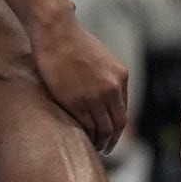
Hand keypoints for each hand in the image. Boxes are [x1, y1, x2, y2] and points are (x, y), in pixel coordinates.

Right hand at [28, 17, 129, 154]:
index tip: (112, 135)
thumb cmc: (74, 44)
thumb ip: (108, 80)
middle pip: (117, 124)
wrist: (57, 32)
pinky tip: (82, 139)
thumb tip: (107, 100)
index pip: (124, 111)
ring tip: (95, 148)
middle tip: (106, 149)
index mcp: (120, 78)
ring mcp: (94, 96)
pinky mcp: (76, 101)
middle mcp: (112, 89)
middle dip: (113, 140)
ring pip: (103, 128)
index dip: (118, 127)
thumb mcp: (102, 61)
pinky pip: (86, 126)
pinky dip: (86, 135)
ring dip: (100, 141)